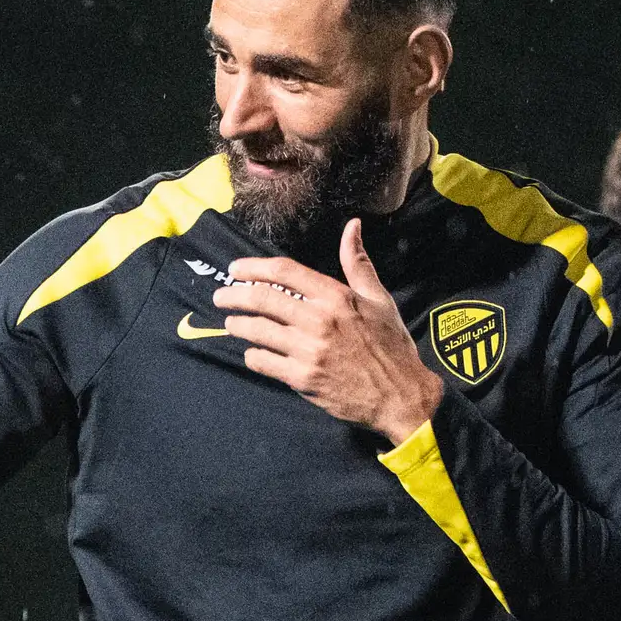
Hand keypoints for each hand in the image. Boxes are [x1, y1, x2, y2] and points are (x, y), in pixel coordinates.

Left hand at [207, 217, 444, 444]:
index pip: (285, 272)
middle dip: (234, 295)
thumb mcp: (378, 298)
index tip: (235, 269)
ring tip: (231, 323)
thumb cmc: (390, 345)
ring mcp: (308, 351)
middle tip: (220, 296)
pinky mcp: (302, 378)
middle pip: (263, 299)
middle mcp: (319, 320)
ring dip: (238, 325)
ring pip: (258, 331)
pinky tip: (252, 352)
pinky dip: (253, 355)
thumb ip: (357, 263)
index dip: (254, 267)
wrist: (400, 394)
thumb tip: (352, 226)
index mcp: (336, 297)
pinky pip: (264, 362)